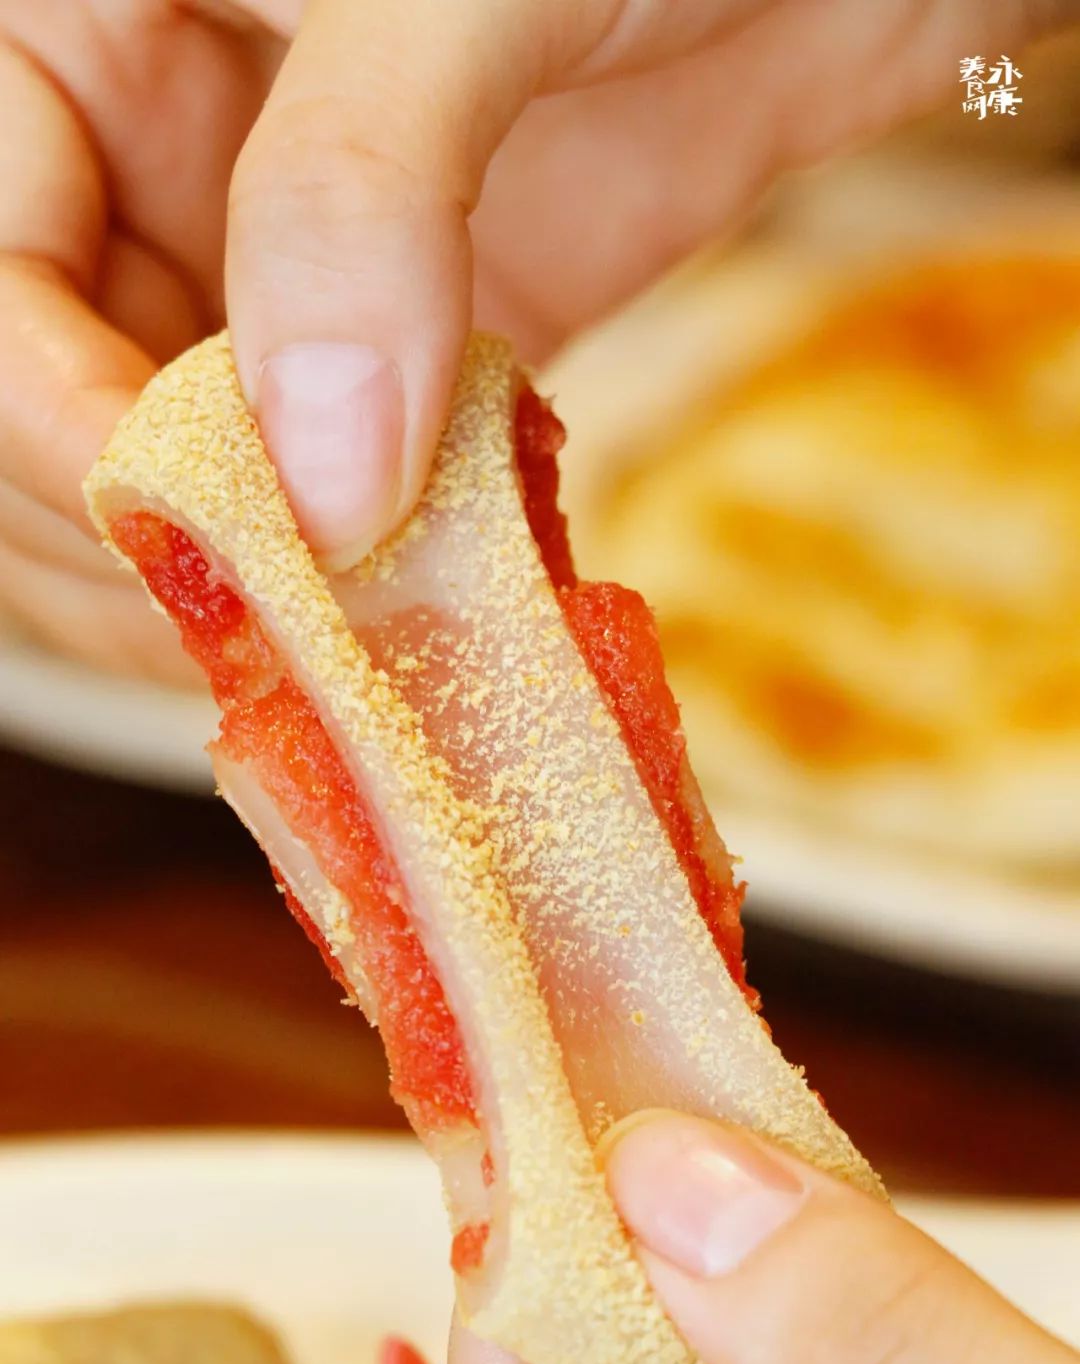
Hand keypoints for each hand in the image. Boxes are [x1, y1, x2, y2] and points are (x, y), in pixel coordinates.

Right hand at [2, 1, 1075, 676]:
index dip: (57, 425)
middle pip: (58, 403)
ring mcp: (275, 266)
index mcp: (84, 17)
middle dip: (144, 537)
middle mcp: (153, 152)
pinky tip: (420, 619)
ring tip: (333, 658)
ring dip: (244, 588)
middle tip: (267, 636)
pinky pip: (337, 490)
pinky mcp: (401, 352)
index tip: (195, 537)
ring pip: (184, 471)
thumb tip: (321, 478)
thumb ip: (361, 191)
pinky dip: (367, 575)